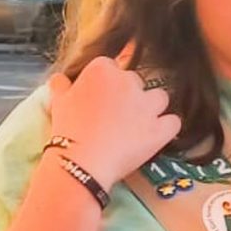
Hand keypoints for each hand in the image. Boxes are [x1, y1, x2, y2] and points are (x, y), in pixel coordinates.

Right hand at [46, 49, 180, 185]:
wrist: (79, 163)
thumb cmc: (66, 131)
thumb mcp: (57, 102)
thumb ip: (61, 85)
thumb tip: (61, 79)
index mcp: (103, 70)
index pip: (111, 67)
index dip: (106, 84)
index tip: (100, 99)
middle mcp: (129, 81)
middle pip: (135, 82)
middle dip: (128, 96)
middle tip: (115, 117)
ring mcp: (147, 104)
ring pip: (159, 98)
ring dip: (151, 108)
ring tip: (137, 125)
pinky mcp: (160, 128)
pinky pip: (173, 122)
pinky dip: (166, 128)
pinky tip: (155, 135)